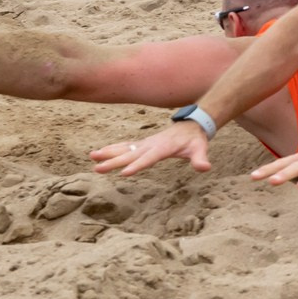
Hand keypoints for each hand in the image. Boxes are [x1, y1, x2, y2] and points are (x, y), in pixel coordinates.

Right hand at [91, 121, 213, 176]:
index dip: (137, 165)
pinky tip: (100, 152)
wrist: (192, 125)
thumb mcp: (200, 149)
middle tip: (97, 169)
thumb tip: (205, 167)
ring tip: (92, 156)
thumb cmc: (195, 140)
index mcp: (164, 148)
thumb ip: (201, 159)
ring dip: (108, 152)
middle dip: (113, 162)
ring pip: (124, 148)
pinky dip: (112, 149)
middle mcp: (151, 145)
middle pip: (130, 154)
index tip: (123, 173)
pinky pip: (125, 146)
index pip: (149, 158)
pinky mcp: (142, 144)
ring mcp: (145, 143)